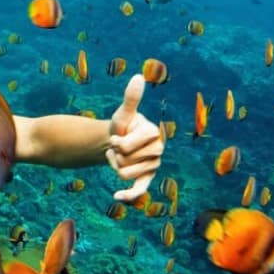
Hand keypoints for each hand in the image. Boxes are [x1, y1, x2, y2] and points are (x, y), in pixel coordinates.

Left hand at [106, 74, 163, 200]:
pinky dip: (128, 195)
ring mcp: (153, 166)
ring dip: (114, 166)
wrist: (118, 140)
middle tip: (118, 147)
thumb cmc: (123, 126)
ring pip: (124, 174)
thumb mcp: (124, 113)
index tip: (117, 137)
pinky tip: (116, 197)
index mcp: (154, 134)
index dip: (115, 143)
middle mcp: (158, 151)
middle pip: (125, 162)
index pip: (126, 147)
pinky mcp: (147, 179)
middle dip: (115, 155)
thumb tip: (138, 76)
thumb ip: (131, 98)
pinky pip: (139, 190)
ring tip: (119, 156)